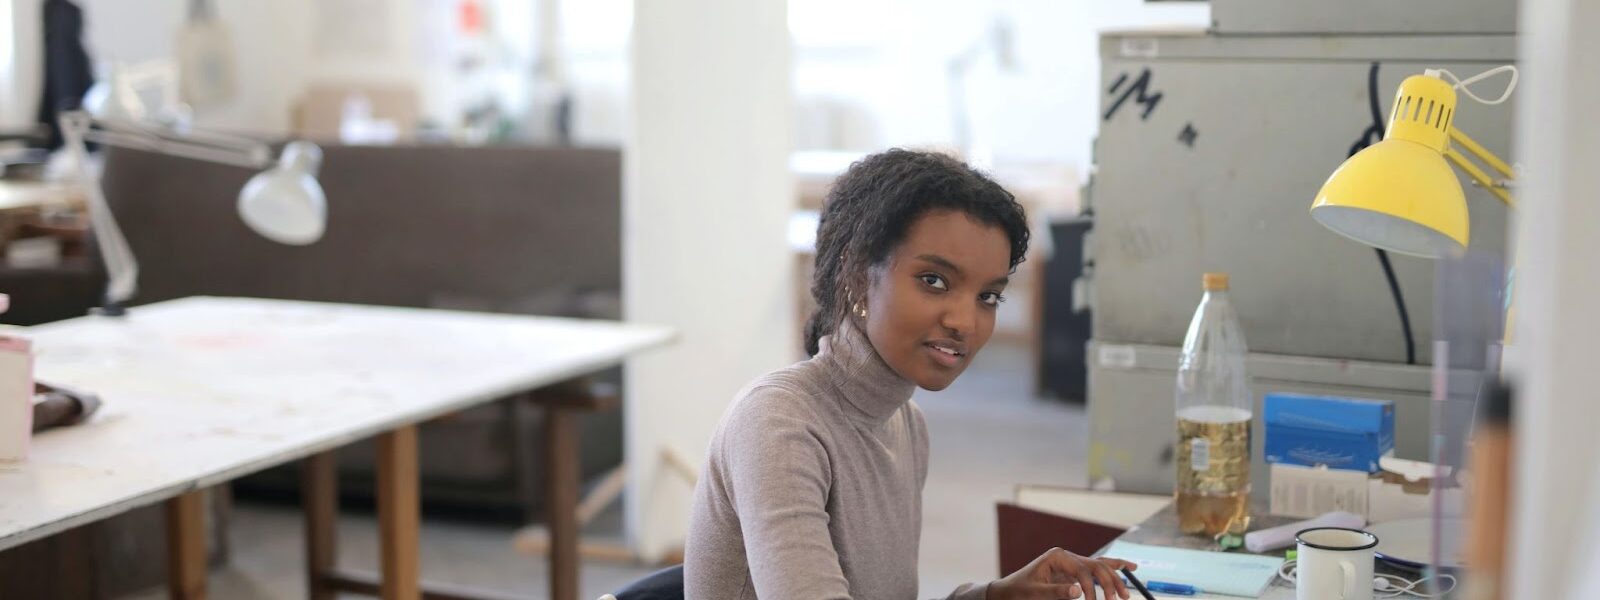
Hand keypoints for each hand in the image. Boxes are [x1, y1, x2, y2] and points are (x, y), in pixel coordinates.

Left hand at [986, 548, 1137, 599]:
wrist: (1009, 592)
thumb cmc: (1020, 591)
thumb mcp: (1036, 593)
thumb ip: (1056, 592)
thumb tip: (1078, 591)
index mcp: (1057, 556)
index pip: (1082, 569)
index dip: (1091, 587)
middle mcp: (1067, 557)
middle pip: (1096, 566)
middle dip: (1109, 582)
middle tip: (1118, 599)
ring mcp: (1072, 564)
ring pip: (1100, 567)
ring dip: (1114, 579)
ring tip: (1125, 593)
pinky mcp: (1074, 573)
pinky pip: (1097, 570)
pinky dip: (1113, 569)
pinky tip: (1129, 567)